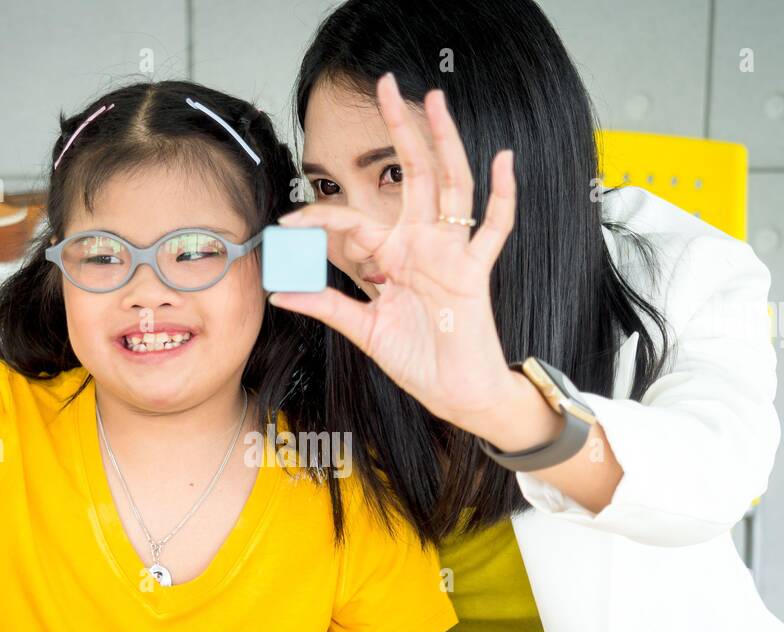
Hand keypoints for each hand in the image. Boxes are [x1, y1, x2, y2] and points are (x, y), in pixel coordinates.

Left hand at [269, 72, 520, 438]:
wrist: (455, 393)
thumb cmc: (418, 361)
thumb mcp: (363, 331)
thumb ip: (326, 307)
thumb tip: (280, 293)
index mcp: (391, 257)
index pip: (353, 221)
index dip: (320, 218)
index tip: (287, 222)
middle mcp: (421, 245)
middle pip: (413, 176)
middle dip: (401, 131)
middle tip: (387, 86)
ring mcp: (450, 254)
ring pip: (451, 186)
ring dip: (444, 143)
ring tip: (435, 103)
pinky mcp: (474, 272)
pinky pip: (493, 229)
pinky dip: (502, 196)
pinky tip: (504, 160)